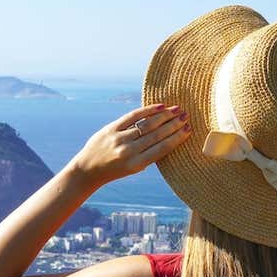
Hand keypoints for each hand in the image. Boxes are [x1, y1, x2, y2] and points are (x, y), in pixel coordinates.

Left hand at [66, 105, 190, 185]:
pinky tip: (159, 106)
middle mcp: (128, 151)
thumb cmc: (114, 170)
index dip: (177, 138)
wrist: (87, 170)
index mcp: (136, 164)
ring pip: (147, 124)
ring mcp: (119, 139)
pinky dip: (147, 110)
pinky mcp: (111, 129)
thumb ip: (148, 155)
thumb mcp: (133, 168)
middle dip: (173, 124)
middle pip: (156, 134)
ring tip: (176, 109)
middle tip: (186, 115)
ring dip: (164, 115)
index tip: (188, 129)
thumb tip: (170, 136)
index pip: (162, 148)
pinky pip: (132, 117)